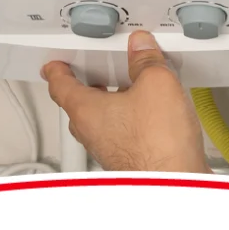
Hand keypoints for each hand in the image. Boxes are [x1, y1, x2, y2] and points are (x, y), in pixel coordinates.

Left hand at [41, 31, 211, 173]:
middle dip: (87, 86)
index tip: (54, 65)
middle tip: (92, 71)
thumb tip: (142, 47)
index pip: (60, 86)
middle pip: (79, 105)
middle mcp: (92, 133)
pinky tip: (150, 116)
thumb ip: (146, 61)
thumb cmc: (157, 145)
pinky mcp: (128, 161)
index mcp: (85, 111)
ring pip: (102, 122)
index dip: (56, 70)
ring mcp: (109, 150)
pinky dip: (128, 122)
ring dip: (111, 105)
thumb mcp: (156, 84)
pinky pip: (121, 135)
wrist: (174, 182)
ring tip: (129, 89)